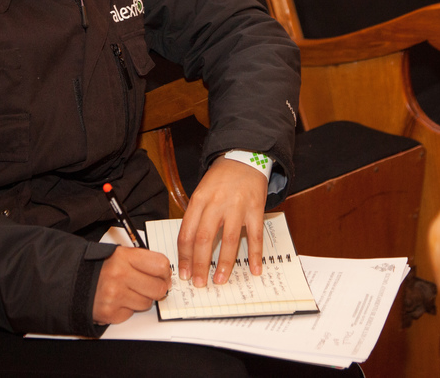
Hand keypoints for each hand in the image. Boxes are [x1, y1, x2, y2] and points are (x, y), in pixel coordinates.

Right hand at [92, 246, 170, 324]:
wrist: (70, 280)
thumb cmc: (96, 266)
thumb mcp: (117, 254)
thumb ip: (140, 260)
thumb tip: (164, 272)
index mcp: (124, 257)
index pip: (160, 265)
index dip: (165, 272)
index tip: (164, 275)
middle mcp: (120, 275)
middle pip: (158, 288)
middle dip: (158, 288)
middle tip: (151, 286)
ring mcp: (115, 296)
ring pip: (147, 303)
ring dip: (142, 299)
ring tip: (129, 291)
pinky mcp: (111, 313)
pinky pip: (132, 313)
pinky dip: (128, 308)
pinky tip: (118, 300)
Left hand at [177, 156, 266, 287]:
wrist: (245, 157)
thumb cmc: (220, 178)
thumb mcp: (202, 191)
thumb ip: (196, 216)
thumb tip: (189, 247)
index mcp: (199, 199)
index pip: (187, 232)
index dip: (184, 255)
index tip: (183, 272)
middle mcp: (216, 203)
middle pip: (204, 238)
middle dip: (200, 264)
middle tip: (199, 282)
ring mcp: (237, 206)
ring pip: (229, 240)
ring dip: (225, 263)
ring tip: (220, 280)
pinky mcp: (256, 208)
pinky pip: (256, 235)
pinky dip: (255, 254)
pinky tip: (255, 269)